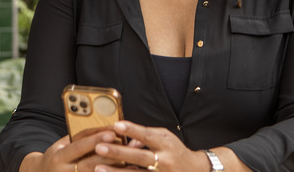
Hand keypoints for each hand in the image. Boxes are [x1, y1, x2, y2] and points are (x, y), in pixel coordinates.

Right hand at [19, 127, 120, 171]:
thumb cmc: (56, 157)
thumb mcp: (62, 145)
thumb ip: (80, 139)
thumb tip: (105, 129)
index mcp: (59, 157)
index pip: (79, 147)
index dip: (95, 139)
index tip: (112, 133)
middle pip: (90, 164)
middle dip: (110, 155)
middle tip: (127, 147)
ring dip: (114, 169)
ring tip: (130, 162)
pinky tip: (120, 171)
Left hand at [92, 121, 209, 171]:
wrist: (194, 171)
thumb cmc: (176, 152)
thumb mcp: (166, 138)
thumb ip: (147, 136)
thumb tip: (128, 139)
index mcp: (166, 145)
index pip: (147, 135)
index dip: (132, 130)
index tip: (117, 125)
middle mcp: (165, 161)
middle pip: (139, 157)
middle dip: (118, 152)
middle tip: (99, 147)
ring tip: (98, 168)